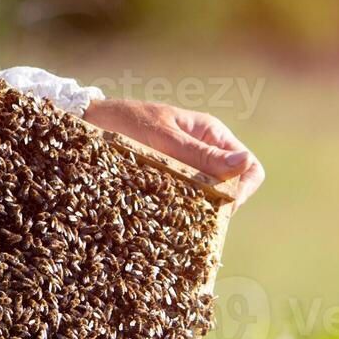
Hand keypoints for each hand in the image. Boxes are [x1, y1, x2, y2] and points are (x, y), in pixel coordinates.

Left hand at [83, 98, 264, 204]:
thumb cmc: (125, 122)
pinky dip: (181, 209)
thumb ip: (201, 155)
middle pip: (233, 187)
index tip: (219, 207)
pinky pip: (188, 199)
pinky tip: (164, 216)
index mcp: (211, 134)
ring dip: (199, 209)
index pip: (250, 168)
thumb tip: (244, 164)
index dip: (242, 191)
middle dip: (221, 204)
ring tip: (175, 217)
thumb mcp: (164, 139)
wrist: (89, 121)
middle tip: (193, 216)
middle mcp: (205, 150)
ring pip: (210, 196)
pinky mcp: (170, 179)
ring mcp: (188, 166)